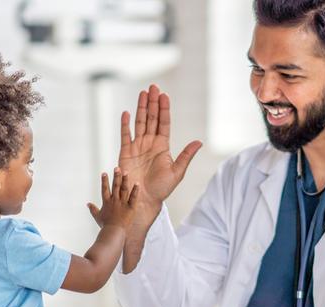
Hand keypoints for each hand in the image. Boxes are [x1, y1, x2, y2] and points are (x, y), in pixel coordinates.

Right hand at [87, 168, 138, 228]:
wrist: (114, 232)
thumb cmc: (105, 225)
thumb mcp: (97, 216)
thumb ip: (92, 209)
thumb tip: (88, 204)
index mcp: (107, 202)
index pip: (105, 189)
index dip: (104, 181)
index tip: (104, 173)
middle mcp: (114, 201)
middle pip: (115, 186)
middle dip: (116, 176)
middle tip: (117, 168)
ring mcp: (123, 204)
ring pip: (124, 189)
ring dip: (125, 180)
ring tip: (126, 172)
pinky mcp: (130, 208)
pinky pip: (133, 198)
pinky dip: (135, 191)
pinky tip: (137, 183)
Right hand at [118, 84, 202, 224]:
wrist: (143, 200)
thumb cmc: (161, 189)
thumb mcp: (177, 172)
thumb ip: (186, 156)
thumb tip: (199, 142)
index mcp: (162, 146)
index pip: (164, 123)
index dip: (164, 109)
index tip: (164, 95)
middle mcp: (150, 143)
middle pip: (152, 118)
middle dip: (152, 102)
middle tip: (153, 87)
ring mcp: (137, 147)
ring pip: (139, 122)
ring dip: (141, 108)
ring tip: (143, 93)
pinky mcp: (125, 153)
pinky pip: (125, 135)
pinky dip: (125, 124)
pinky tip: (126, 113)